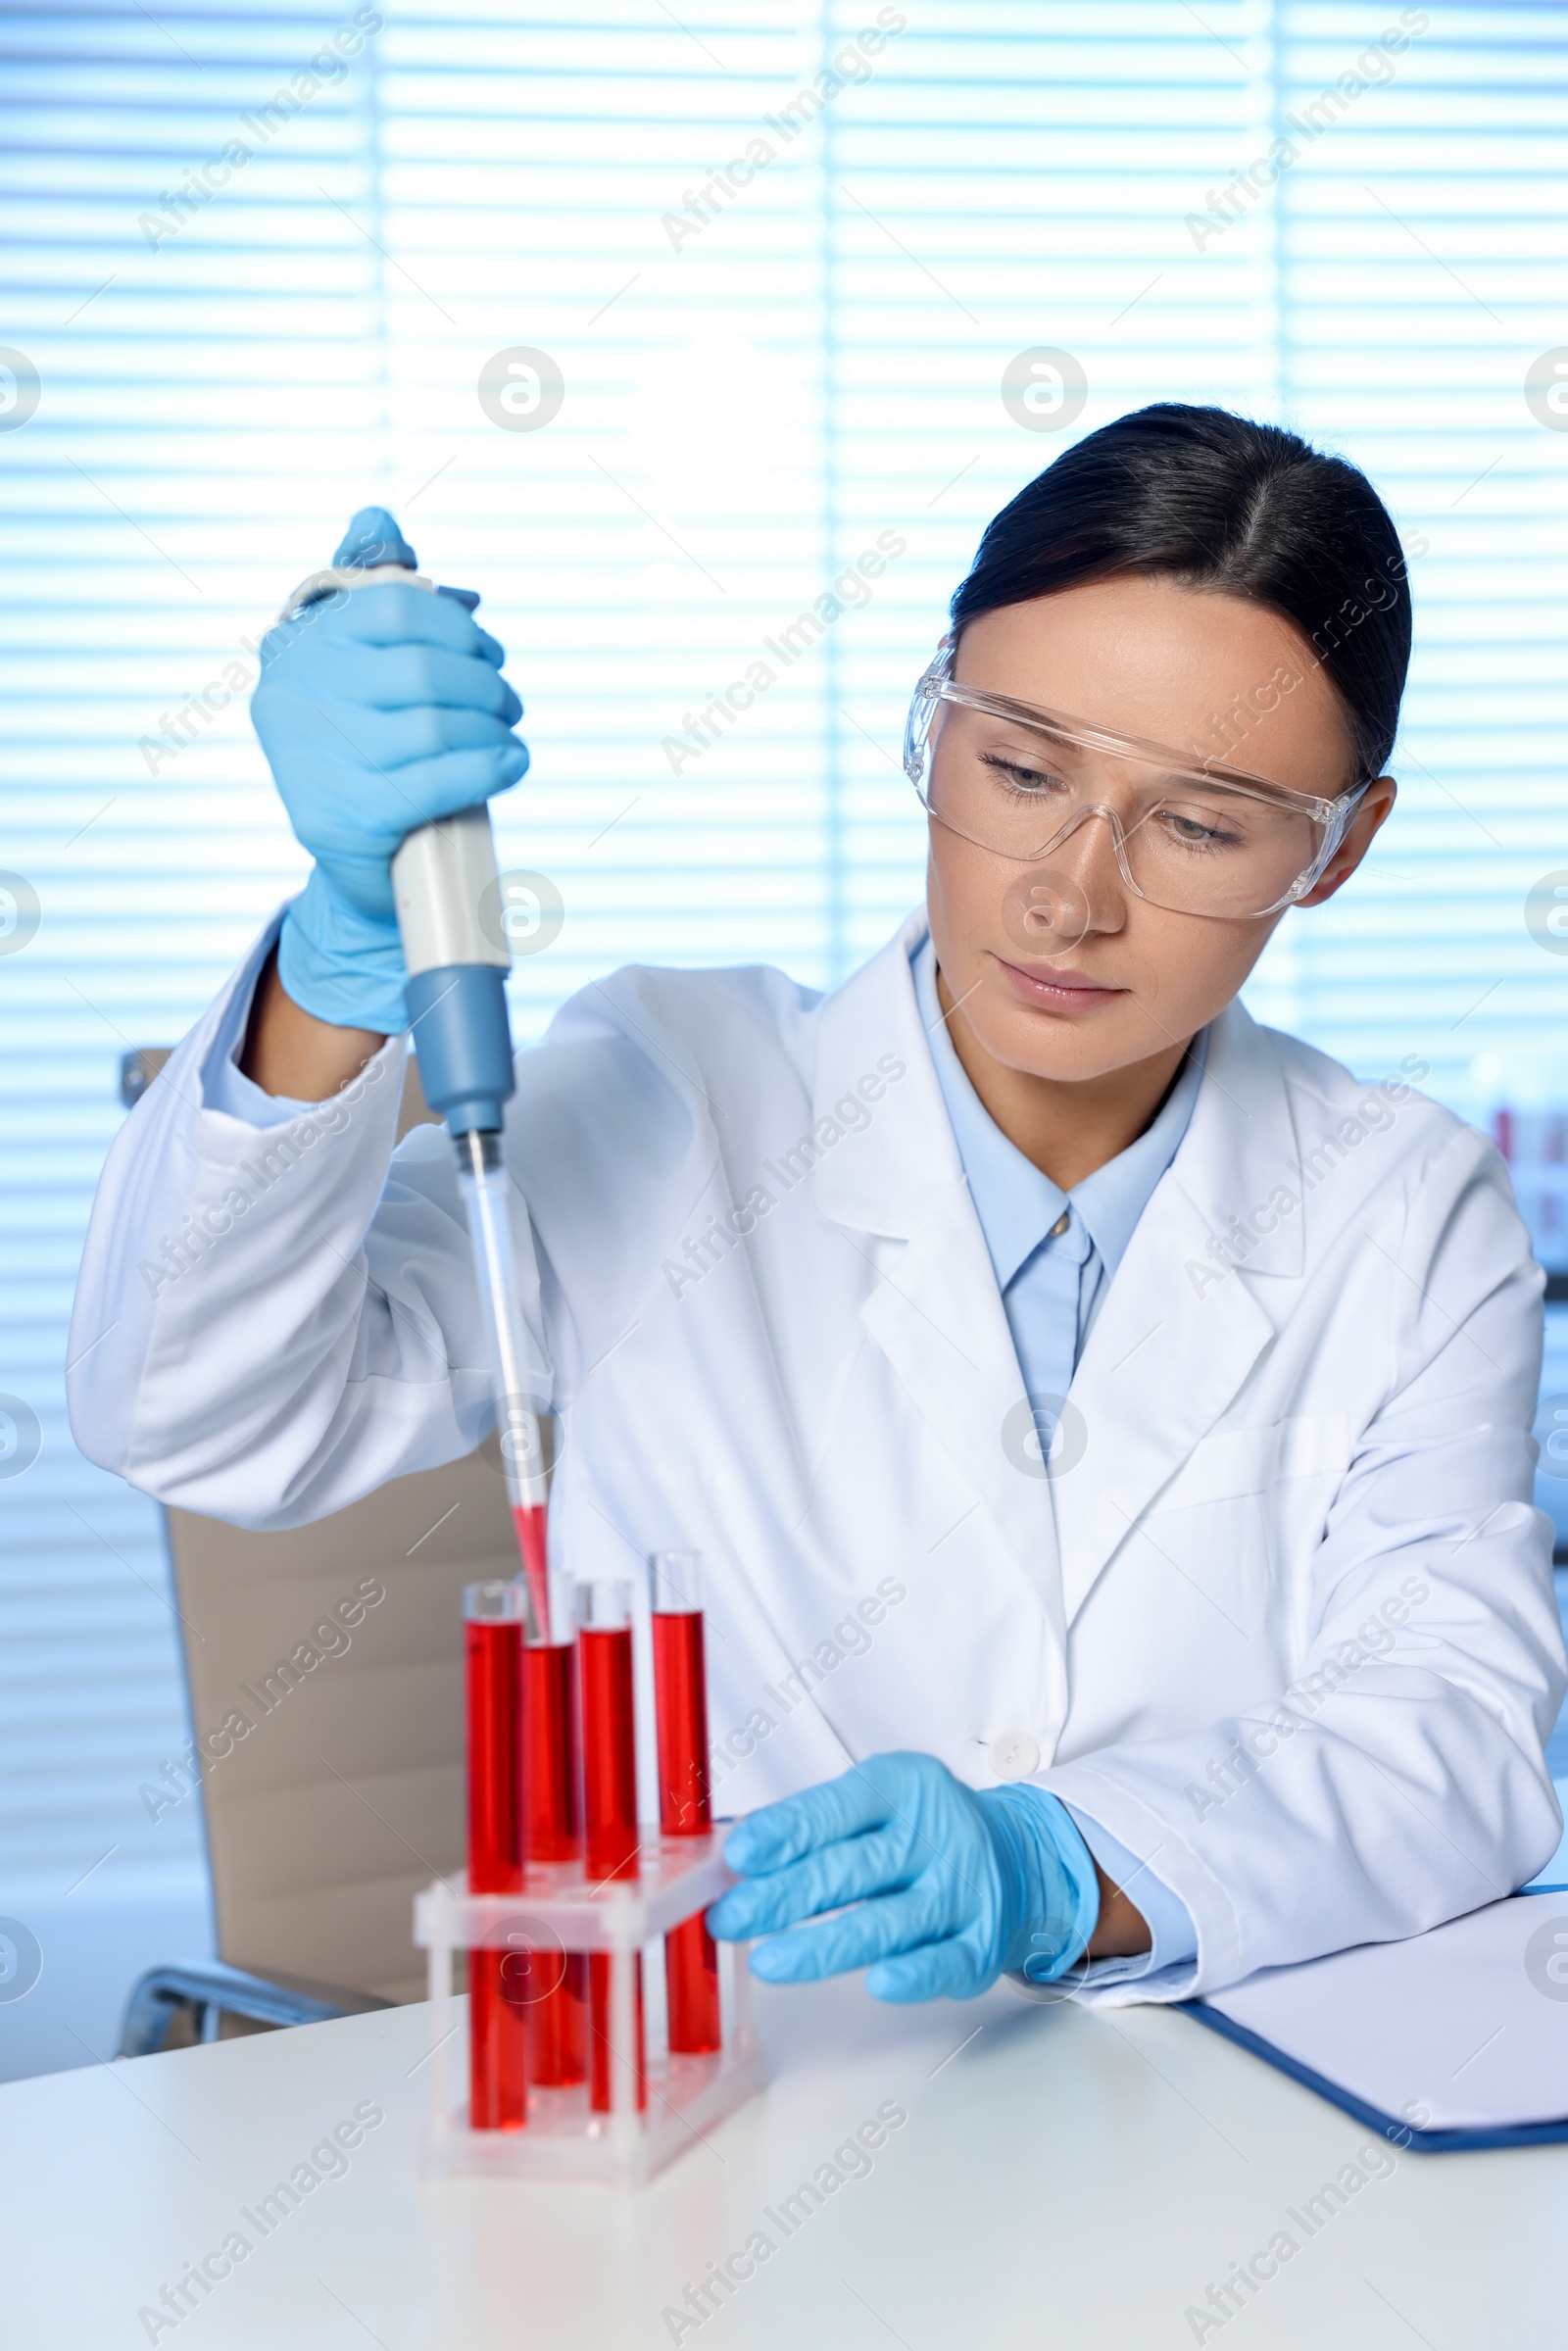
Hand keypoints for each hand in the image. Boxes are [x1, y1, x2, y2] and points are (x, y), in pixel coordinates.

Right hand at [252, 506, 528, 1033]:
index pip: (391, 606)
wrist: (363, 871)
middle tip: (507, 703)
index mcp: (296, 648)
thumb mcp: (367, 672)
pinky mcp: (340, 818)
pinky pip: (436, 778)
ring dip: (492, 728)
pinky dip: (488, 766)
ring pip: (434, 724)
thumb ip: (372, 591)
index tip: (486, 654)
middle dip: (484, 684)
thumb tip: (377, 515)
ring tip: (506, 738)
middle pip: (421, 668)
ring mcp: (310, 762)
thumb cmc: (374, 758)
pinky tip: (509, 763)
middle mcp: (290, 698)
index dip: (457, 626)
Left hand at [706, 1752, 1099, 2001]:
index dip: (784, 1833)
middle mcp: (936, 1835)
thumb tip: (736, 1859)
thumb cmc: (926, 1831)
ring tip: (769, 1960)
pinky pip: (943, 1962)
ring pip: (887, 1922)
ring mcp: (961, 1891)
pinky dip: (910, 1974)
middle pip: (852, 1869)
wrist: (1018, 1858)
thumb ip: (813, 1826)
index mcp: (904, 1787)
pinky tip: (877, 1982)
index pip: (835, 1809)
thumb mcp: (876, 1801)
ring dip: (822, 1946)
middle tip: (732, 1917)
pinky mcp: (979, 1944)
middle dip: (783, 1896)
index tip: (738, 1856)